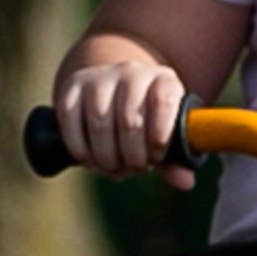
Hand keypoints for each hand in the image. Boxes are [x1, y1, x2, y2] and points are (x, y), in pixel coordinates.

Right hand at [47, 50, 195, 179]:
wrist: (112, 89)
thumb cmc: (146, 119)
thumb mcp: (165, 134)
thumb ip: (176, 159)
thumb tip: (185, 183)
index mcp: (164, 80)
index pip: (164, 102)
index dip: (160, 137)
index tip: (155, 158)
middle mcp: (132, 72)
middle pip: (130, 120)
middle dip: (132, 157)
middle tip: (133, 170)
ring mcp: (100, 77)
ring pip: (100, 124)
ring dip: (106, 157)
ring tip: (113, 168)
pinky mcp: (72, 87)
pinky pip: (71, 122)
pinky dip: (80, 150)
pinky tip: (90, 161)